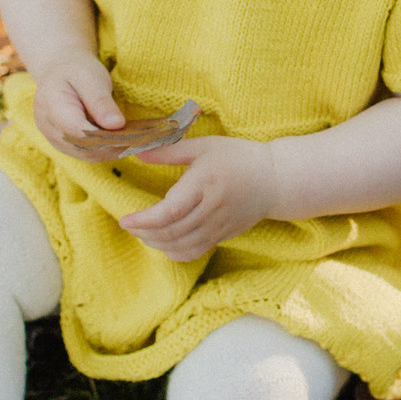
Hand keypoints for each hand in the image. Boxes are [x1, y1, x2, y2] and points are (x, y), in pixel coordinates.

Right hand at [31, 55, 125, 161]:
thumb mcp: (91, 77)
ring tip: (130, 139)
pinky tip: (118, 140)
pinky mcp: (62, 143)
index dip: (106, 138)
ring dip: (109, 150)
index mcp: (52, 106)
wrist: (59, 71)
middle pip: (83, 148)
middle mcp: (48, 126)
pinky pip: (85, 153)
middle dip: (111, 146)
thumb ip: (101, 101)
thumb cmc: (76, 70)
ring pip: (85, 154)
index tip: (131, 135)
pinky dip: (103, 149)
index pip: (80, 133)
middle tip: (137, 139)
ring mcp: (53, 137)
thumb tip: (116, 125)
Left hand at [118, 135, 277, 261]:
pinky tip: (164, 244)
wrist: (275, 180)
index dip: (144, 220)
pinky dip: (174, 253)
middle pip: (171, 232)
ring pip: (181, 246)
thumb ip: (169, 150)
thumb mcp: (204, 146)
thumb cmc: (238, 157)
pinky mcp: (223, 235)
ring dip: (156, 244)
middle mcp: (212, 209)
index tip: (125, 219)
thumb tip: (136, 151)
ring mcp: (219, 226)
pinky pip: (194, 252)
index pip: (170, 211)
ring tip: (143, 233)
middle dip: (145, 233)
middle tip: (130, 224)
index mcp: (205, 183)